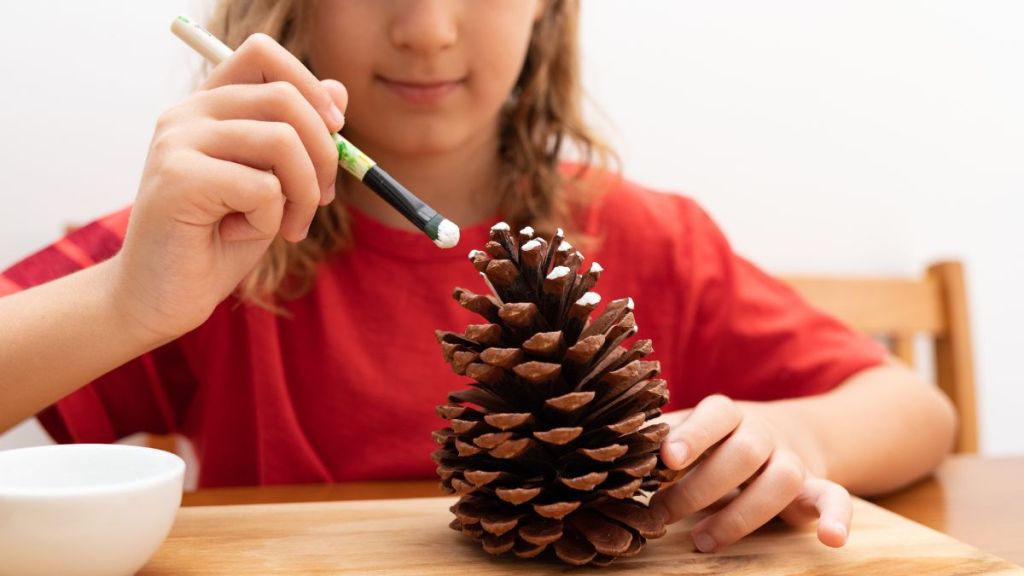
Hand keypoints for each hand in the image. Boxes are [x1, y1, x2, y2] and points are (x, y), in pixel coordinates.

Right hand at [113, 33, 347, 340]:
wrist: (161, 298)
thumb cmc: (218, 242)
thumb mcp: (272, 186)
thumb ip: (299, 139)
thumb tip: (339, 92)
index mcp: (209, 107)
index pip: (263, 54)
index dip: (311, 86)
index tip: (335, 131)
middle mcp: (188, 114)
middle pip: (285, 97)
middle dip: (324, 154)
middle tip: (320, 200)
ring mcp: (178, 142)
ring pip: (282, 142)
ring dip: (301, 195)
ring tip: (284, 227)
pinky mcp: (179, 178)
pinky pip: (264, 188)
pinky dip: (270, 220)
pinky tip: (238, 235)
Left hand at [651, 395, 851, 552]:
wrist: (781, 434)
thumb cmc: (713, 441)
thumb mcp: (688, 433)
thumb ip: (659, 440)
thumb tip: (614, 455)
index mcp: (727, 414)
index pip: (714, 414)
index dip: (693, 434)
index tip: (667, 458)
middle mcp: (762, 432)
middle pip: (743, 452)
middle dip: (699, 487)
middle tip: (660, 514)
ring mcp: (791, 459)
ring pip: (781, 477)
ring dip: (741, 514)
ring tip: (700, 541)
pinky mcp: (815, 488)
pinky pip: (837, 496)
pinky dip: (838, 516)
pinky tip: (832, 539)